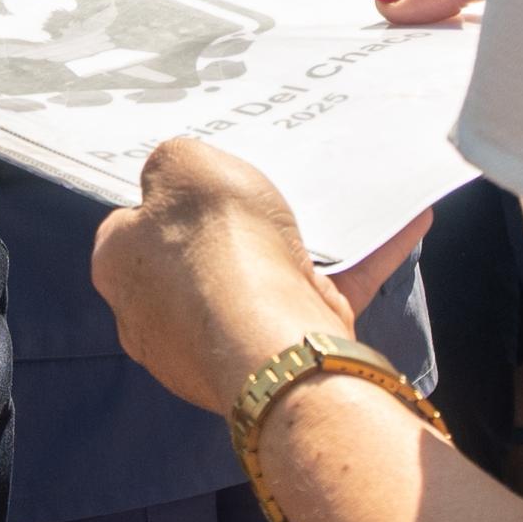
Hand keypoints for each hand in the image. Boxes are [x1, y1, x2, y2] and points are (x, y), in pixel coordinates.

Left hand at [92, 138, 369, 414]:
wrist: (273, 339)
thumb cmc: (217, 247)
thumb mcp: (181, 163)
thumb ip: (173, 163)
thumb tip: (173, 175)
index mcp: (121, 268)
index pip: (132, 226)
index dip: (166, 199)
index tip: (201, 179)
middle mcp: (158, 317)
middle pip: (197, 258)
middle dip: (232, 229)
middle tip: (264, 190)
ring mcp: (216, 347)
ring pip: (262, 284)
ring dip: (301, 248)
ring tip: (339, 201)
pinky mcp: (278, 359)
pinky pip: (323, 300)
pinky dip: (361, 264)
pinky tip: (401, 225)